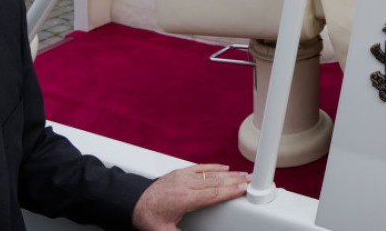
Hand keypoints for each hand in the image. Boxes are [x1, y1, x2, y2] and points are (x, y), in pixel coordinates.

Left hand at [131, 164, 250, 230]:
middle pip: (216, 182)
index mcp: (184, 199)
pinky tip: (225, 168)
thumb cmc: (148, 218)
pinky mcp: (180, 172)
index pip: (212, 194)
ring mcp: (183, 176)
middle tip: (252, 179)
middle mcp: (185, 184)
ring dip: (229, 174)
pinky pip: (201, 168)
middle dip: (236, 180)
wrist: (133, 202)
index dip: (229, 191)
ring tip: (244, 174)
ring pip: (210, 174)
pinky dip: (215, 167)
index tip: (244, 188)